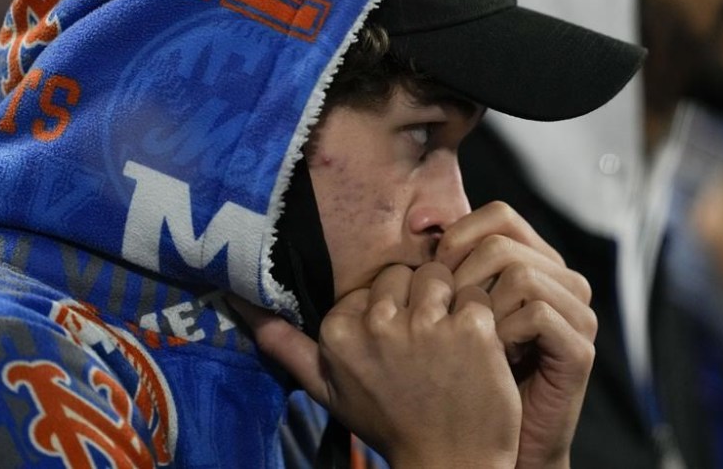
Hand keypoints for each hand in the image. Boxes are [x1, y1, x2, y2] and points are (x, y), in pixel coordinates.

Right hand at [231, 262, 520, 468]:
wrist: (449, 461)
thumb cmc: (390, 424)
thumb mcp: (330, 391)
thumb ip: (288, 348)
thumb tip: (241, 308)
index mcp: (338, 332)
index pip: (370, 283)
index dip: (389, 308)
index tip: (396, 343)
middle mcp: (377, 323)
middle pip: (405, 272)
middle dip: (418, 299)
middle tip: (426, 343)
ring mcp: (426, 324)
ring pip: (440, 275)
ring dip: (450, 303)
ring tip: (451, 344)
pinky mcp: (471, 328)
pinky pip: (475, 295)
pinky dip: (481, 318)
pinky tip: (476, 350)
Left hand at [436, 202, 596, 468]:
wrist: (498, 442)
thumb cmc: (468, 376)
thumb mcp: (454, 313)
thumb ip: (448, 269)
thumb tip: (417, 223)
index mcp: (536, 263)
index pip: (500, 216)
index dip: (459, 236)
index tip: (433, 270)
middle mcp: (563, 281)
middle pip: (503, 245)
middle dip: (461, 278)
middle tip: (444, 315)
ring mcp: (577, 314)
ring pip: (520, 275)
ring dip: (482, 310)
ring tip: (471, 341)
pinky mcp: (580, 348)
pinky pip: (537, 315)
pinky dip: (504, 334)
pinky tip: (493, 357)